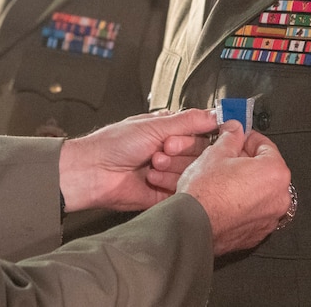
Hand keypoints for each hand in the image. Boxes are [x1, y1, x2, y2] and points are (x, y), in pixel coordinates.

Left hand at [58, 108, 218, 212]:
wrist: (94, 172)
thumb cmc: (114, 144)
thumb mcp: (154, 125)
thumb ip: (188, 121)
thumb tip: (216, 114)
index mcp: (167, 130)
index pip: (200, 132)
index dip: (194, 135)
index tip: (182, 136)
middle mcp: (170, 151)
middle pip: (199, 153)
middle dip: (181, 150)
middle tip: (162, 149)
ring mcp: (169, 173)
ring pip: (193, 172)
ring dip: (172, 167)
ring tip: (152, 164)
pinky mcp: (165, 195)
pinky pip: (183, 190)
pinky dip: (169, 183)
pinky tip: (152, 179)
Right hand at [177, 120, 291, 255]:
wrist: (193, 226)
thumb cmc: (205, 194)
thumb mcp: (215, 153)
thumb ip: (231, 137)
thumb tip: (235, 130)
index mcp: (274, 173)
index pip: (266, 145)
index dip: (247, 138)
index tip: (237, 136)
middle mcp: (279, 197)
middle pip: (265, 169)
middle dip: (246, 161)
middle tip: (227, 156)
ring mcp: (270, 217)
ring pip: (259, 191)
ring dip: (244, 182)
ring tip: (222, 177)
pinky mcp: (257, 232)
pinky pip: (253, 210)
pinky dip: (242, 203)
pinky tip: (223, 197)